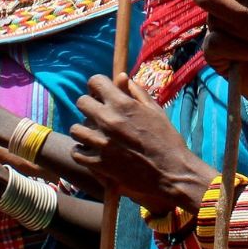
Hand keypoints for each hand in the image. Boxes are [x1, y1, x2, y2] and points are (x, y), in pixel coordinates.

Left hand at [69, 74, 214, 214]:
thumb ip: (136, 92)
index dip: (98, 86)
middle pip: (81, 102)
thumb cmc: (166, 139)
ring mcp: (101, 143)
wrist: (171, 171)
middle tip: (98, 115)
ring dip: (84, 131)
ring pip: (76, 129)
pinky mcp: (98, 163)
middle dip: (89, 106)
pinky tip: (92, 152)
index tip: (101, 94)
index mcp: (123, 104)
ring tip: (94, 136)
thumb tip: (121, 77)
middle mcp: (108, 120)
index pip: (95, 82)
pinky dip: (82, 152)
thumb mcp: (155, 110)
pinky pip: (76, 152)